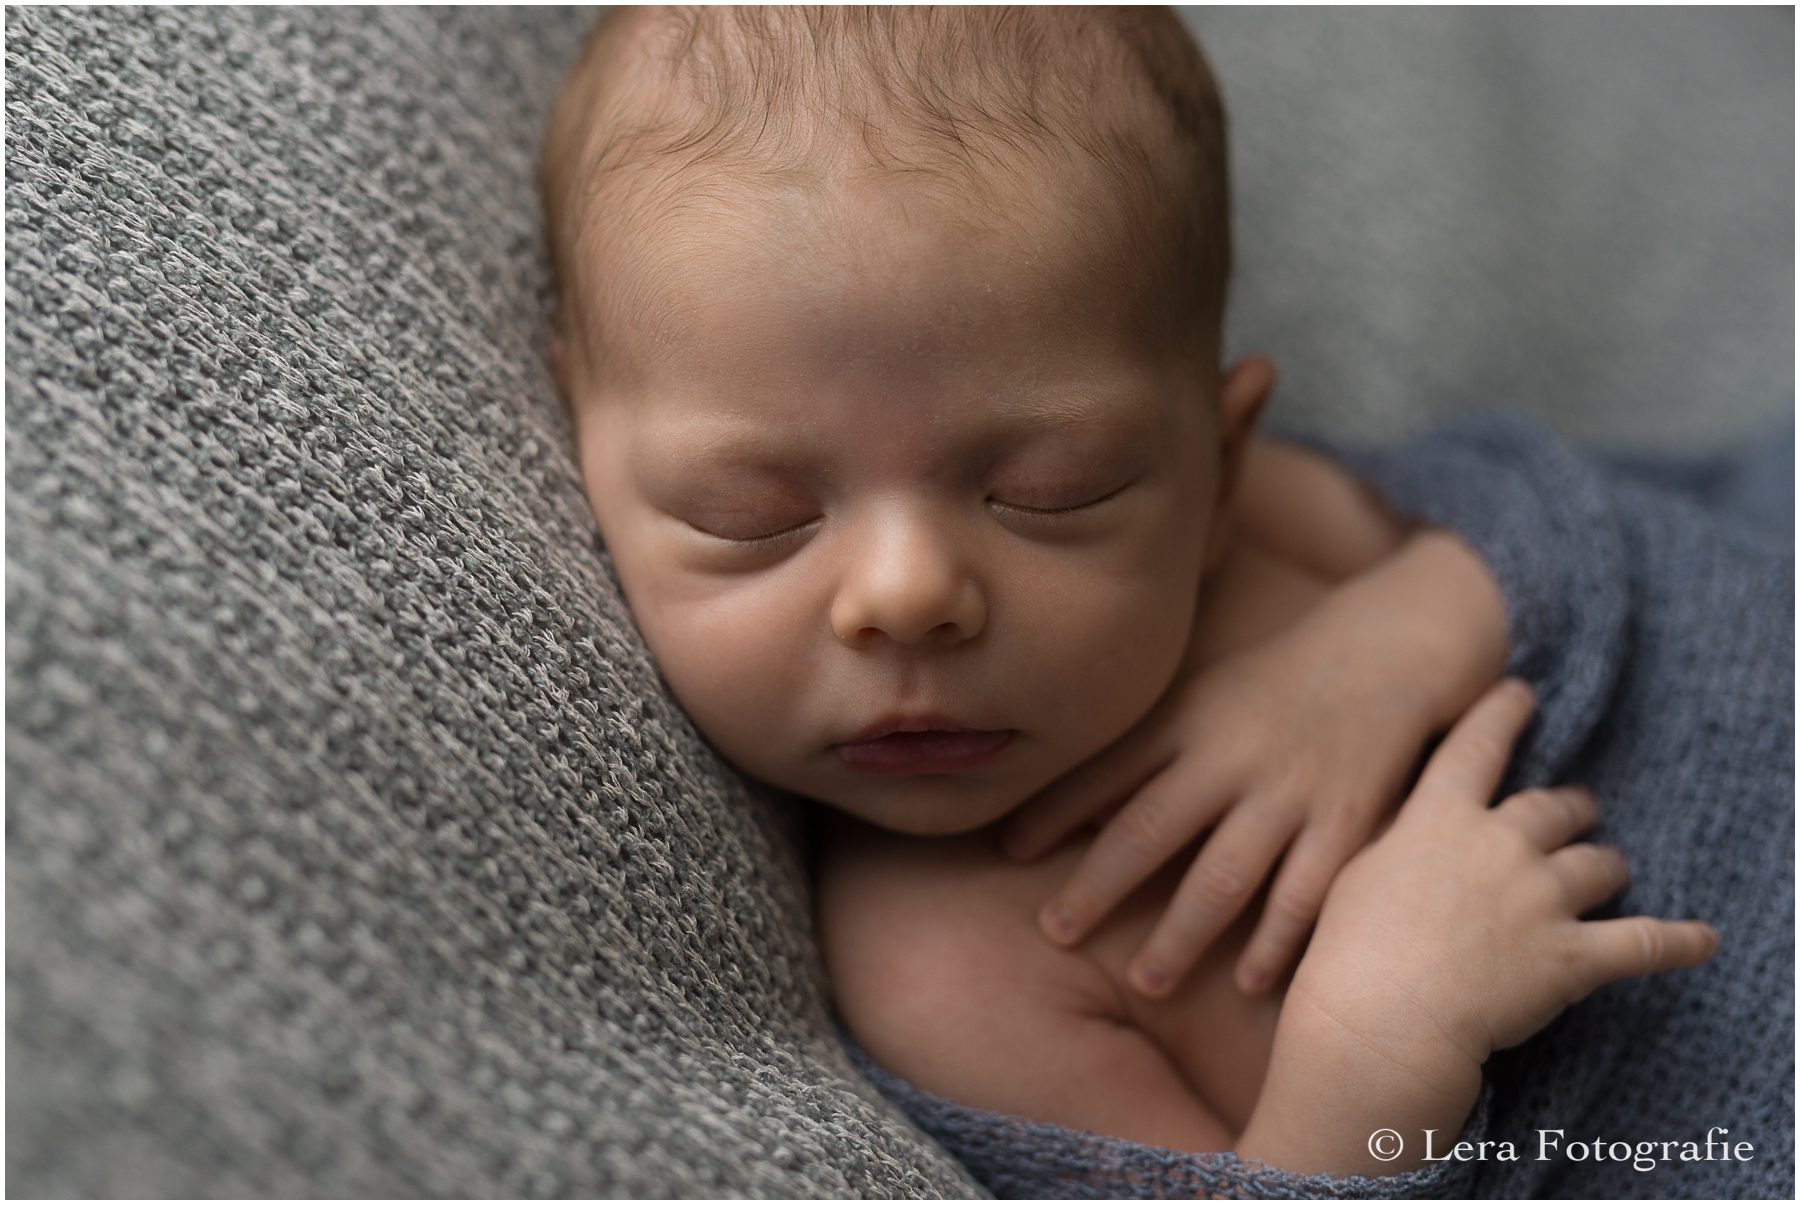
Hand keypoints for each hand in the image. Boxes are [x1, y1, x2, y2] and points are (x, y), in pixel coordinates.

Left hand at [1002, 598, 1439, 998]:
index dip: (1053, 811)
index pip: (1106, 771)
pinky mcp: (1347, 822)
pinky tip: (1245, 982)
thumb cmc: (1268, 688)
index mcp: (1186, 722)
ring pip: (1224, 874)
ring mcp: (1290, 792)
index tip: (1008, 851)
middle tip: (1054, 932)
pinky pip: (1306, 894)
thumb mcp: (1196, 699)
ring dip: (1180, 932)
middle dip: (1098, 884)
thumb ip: (1138, 749)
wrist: (1384, 653)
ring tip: (1143, 981)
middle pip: (1151, 828)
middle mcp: (1230, 757)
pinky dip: (1276, 941)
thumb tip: (1066, 812)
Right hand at [1288, 679, 1717, 1091]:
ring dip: (1606, 866)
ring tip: (1612, 870)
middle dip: (1570, 808)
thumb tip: (1407, 820)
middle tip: (1578, 811)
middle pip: (1554, 808)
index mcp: (1440, 819)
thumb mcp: (1357, 870)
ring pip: (1597, 865)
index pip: (1477, 749)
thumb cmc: (1350, 948)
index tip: (1522, 694)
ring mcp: (1541, 898)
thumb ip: (1393, 838)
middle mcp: (1500, 845)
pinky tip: (1702, 939)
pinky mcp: (1573, 955)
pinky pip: (1643, 942)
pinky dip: (1678, 941)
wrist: (1383, 1014)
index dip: (1501, 716)